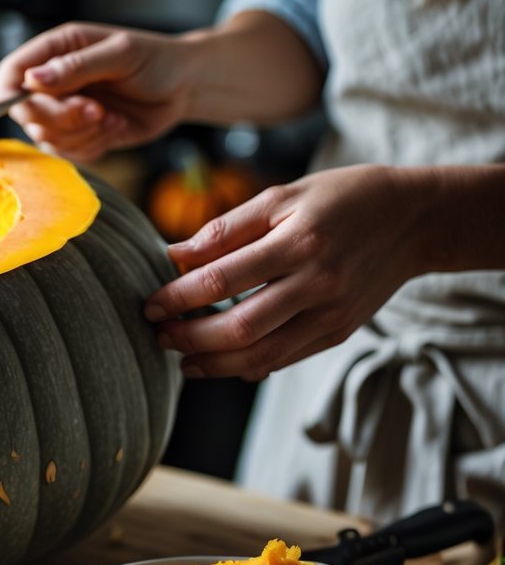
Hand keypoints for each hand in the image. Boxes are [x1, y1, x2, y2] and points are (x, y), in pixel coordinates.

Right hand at [0, 22, 194, 162]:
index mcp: (57, 50)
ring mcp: (65, 111)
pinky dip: (93, 146)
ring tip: (112, 116)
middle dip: (62, 119)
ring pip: (47, 139)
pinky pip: (69, 154)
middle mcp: (55, 82)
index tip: (33, 108)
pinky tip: (115, 126)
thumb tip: (33, 79)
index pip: (11, 73)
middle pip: (27, 114)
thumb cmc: (157, 60)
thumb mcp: (120, 54)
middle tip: (96, 110)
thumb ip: (75, 67)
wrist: (184, 87)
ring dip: (82, 134)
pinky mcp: (80, 135)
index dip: (11, 95)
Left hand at [144, 165, 426, 380]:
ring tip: (181, 358)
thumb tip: (172, 254)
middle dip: (190, 337)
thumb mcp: (283, 197)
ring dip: (212, 363)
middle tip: (159, 335)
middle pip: (239, 328)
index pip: (223, 279)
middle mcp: (317, 284)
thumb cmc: (340, 199)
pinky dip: (245, 367)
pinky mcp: (338, 333)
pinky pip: (282, 360)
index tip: (149, 305)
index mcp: (299, 242)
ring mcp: (330, 315)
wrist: (414, 220)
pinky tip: (218, 362)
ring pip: (260, 355)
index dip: (179, 297)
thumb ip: (225, 229)